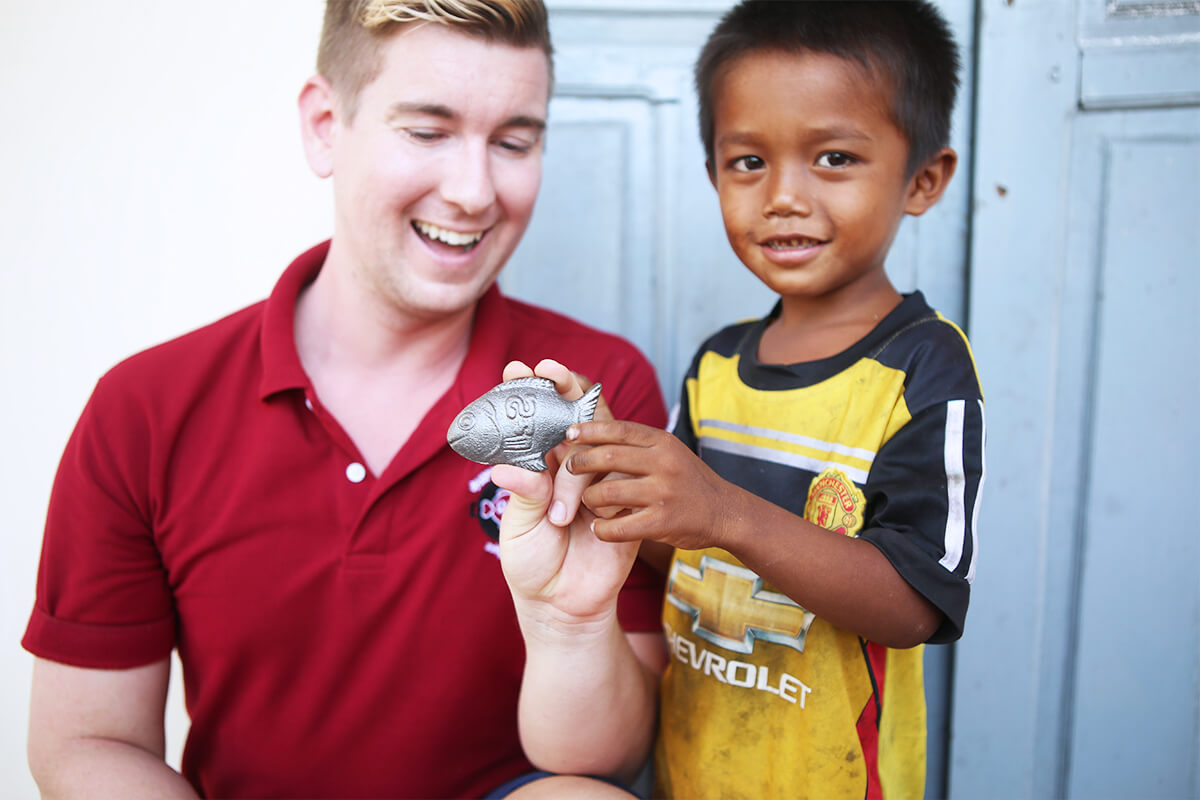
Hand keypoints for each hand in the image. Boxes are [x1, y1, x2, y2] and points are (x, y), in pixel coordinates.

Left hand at [493, 361, 639, 629]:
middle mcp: (578, 469)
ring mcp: (608, 487)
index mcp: (549, 466)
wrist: (562, 608)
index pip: (544, 419)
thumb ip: (523, 494)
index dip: (533, 392)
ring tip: (560, 502)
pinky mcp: (633, 513)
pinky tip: (591, 526)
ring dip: (575, 472)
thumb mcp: (520, 528)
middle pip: (579, 417)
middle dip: (563, 388)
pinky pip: (624, 492)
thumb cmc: (533, 563)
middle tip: (547, 367)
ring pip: (601, 452)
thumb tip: (504, 466)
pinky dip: (604, 506)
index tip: (516, 367)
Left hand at [565, 420, 741, 551]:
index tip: (569, 432)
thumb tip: (596, 433)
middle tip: (569, 468)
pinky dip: (603, 529)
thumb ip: (640, 445)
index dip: (590, 429)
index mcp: (663, 443)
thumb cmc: (688, 481)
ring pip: (608, 492)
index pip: (619, 429)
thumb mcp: (670, 452)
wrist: (725, 512)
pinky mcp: (663, 521)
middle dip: (581, 462)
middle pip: (609, 457)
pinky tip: (598, 529)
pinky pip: (620, 526)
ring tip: (585, 501)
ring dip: (589, 498)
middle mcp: (664, 463)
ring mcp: (664, 493)